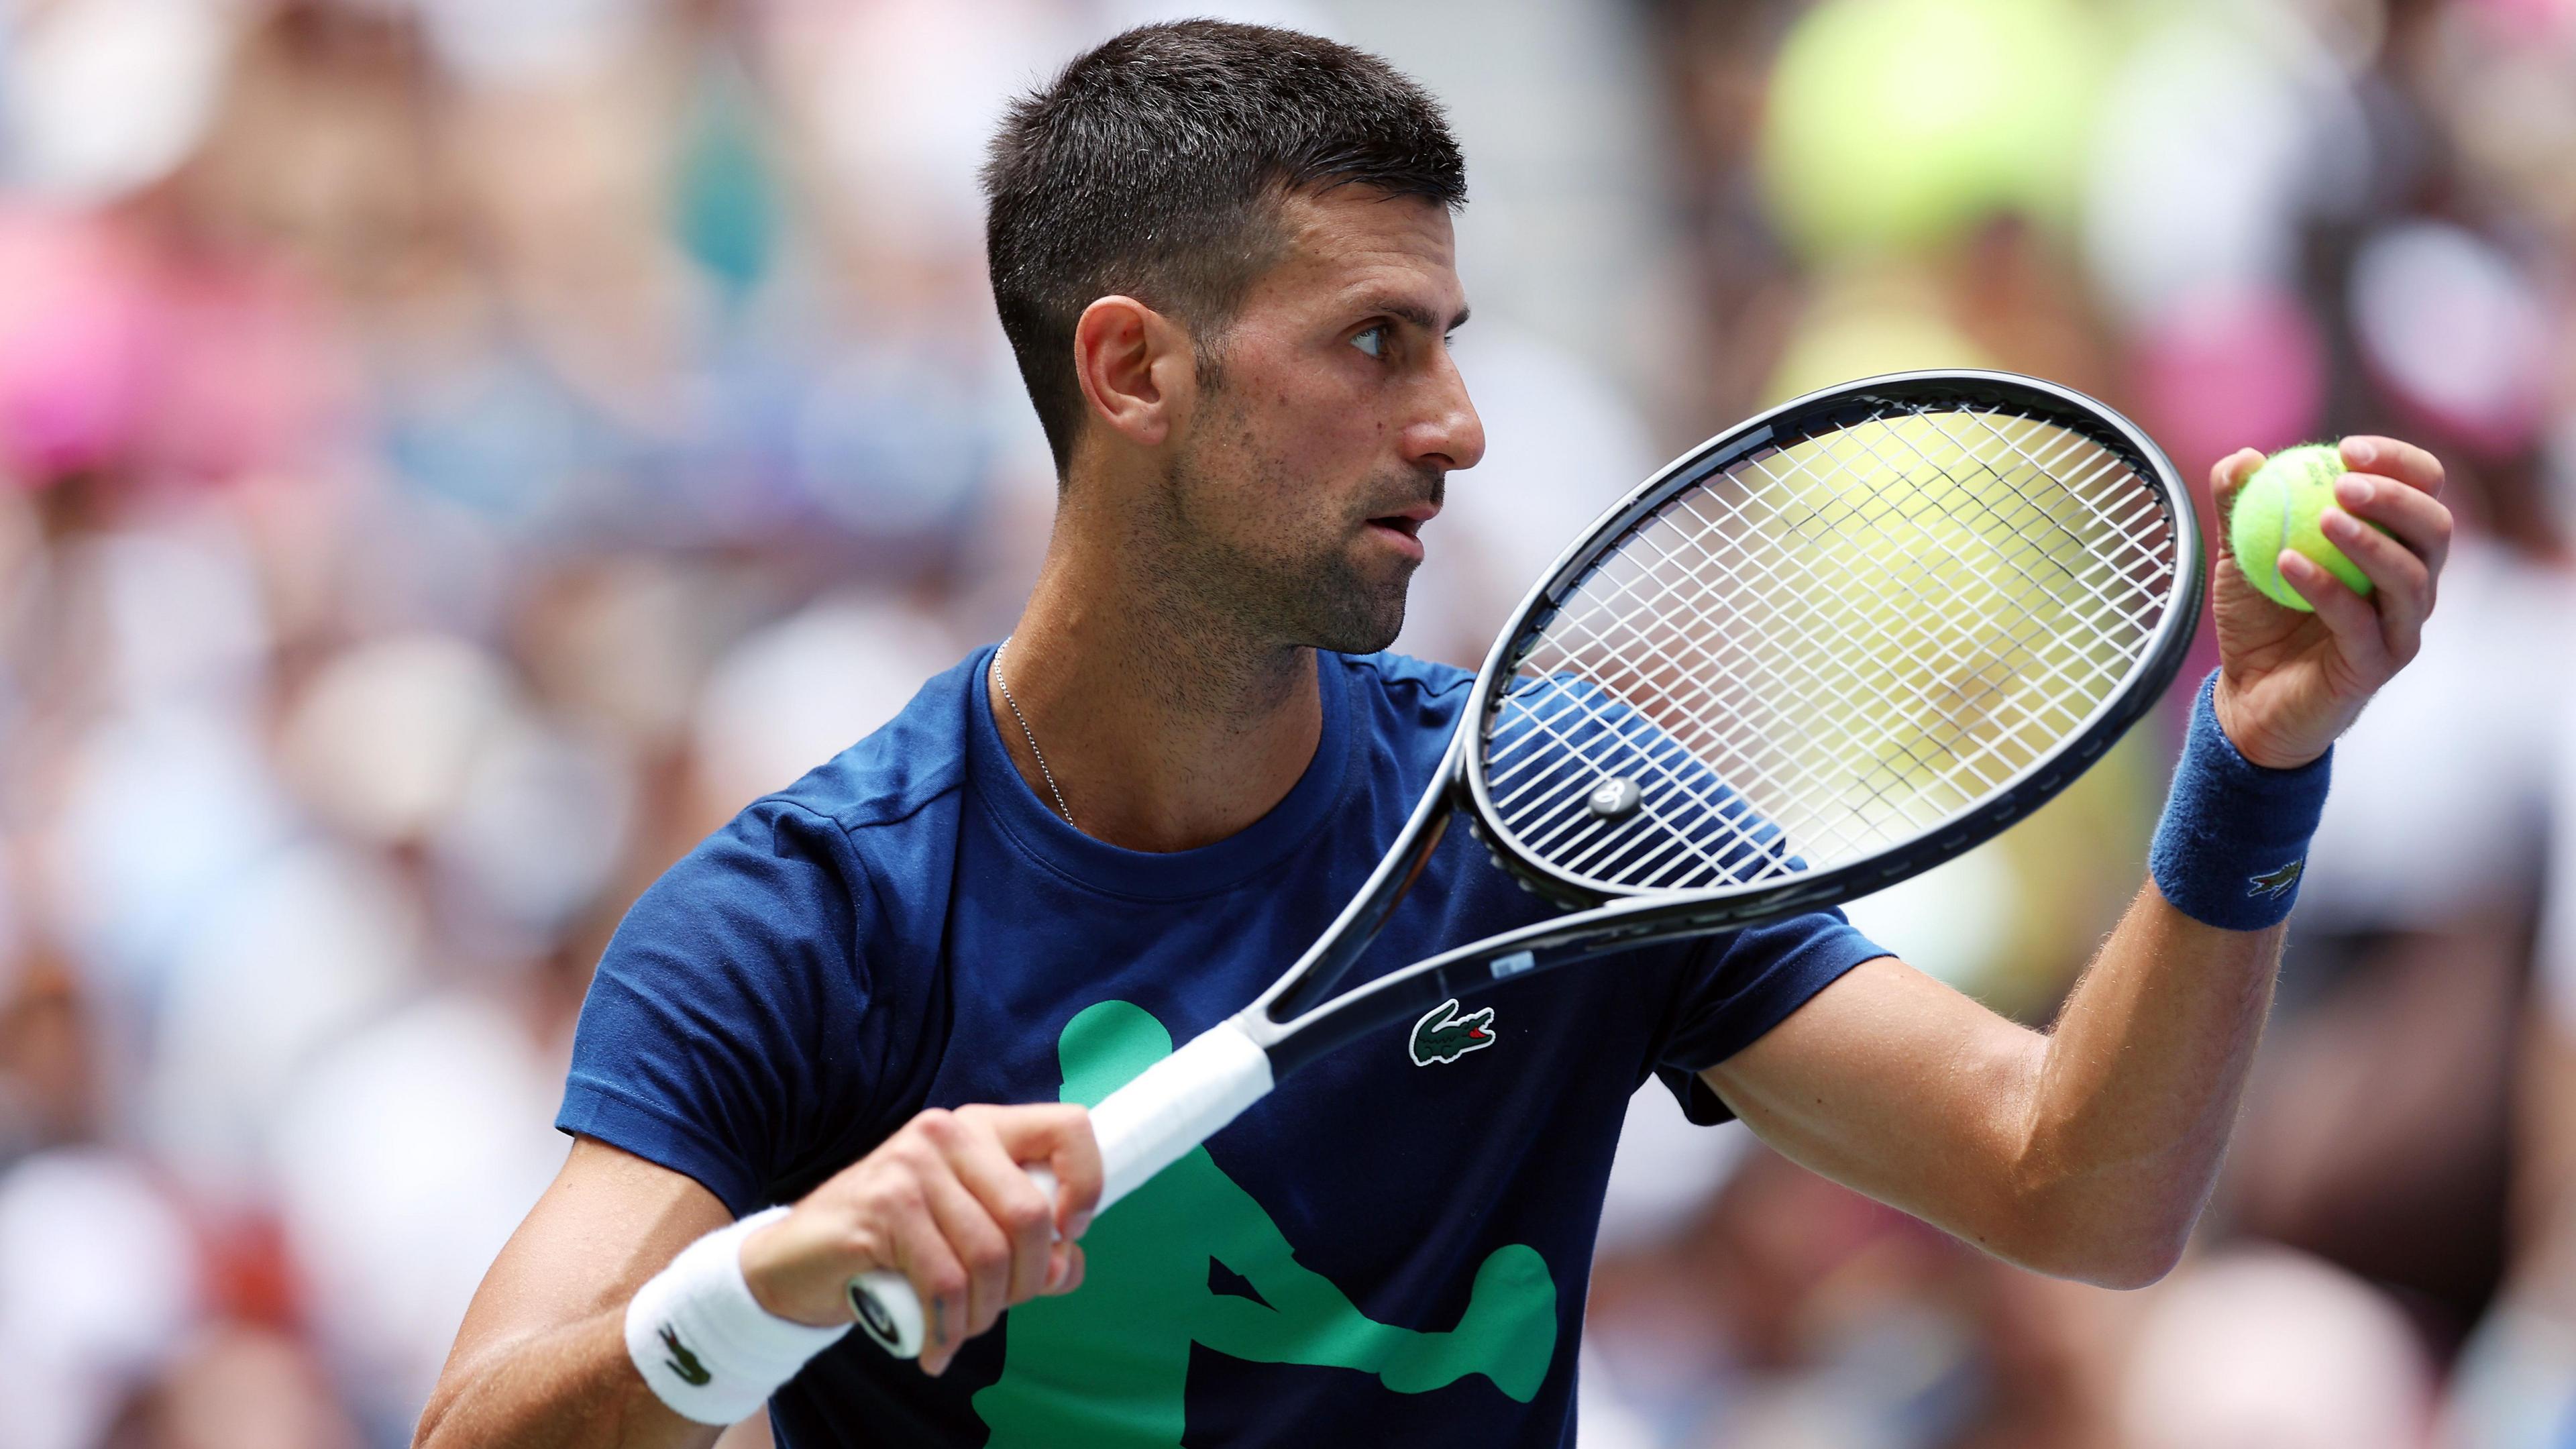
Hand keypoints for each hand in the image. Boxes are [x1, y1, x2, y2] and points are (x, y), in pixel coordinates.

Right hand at [737, 1102, 1101, 1375]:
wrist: (796, 1262)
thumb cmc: (892, 1246)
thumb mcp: (967, 1234)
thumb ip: (1027, 1247)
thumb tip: (1070, 1266)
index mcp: (981, 1128)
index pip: (1069, 1128)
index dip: (1087, 1186)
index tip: (1069, 1236)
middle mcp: (947, 1133)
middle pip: (1030, 1213)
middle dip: (1028, 1280)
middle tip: (998, 1308)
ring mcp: (910, 1166)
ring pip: (988, 1255)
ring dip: (985, 1313)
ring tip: (961, 1330)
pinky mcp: (881, 1207)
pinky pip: (944, 1281)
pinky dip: (949, 1327)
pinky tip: (937, 1347)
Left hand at [2207, 436, 2451, 768]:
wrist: (2246, 696)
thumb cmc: (2259, 618)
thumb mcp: (2239, 553)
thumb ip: (2240, 506)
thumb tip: (2240, 458)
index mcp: (2393, 543)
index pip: (2422, 489)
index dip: (2398, 463)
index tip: (2346, 450)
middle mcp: (2411, 582)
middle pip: (2435, 527)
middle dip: (2396, 497)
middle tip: (2344, 483)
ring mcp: (2400, 626)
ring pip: (2412, 576)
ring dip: (2370, 541)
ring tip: (2322, 519)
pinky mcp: (2377, 664)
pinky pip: (2361, 622)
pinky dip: (2327, 588)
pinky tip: (2287, 564)